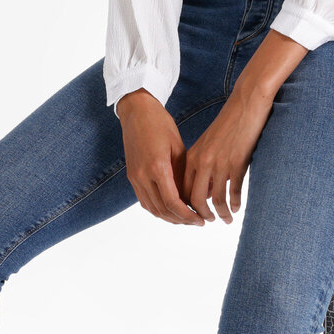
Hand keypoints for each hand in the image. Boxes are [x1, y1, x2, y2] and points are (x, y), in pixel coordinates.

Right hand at [115, 91, 205, 225]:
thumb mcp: (179, 148)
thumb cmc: (161, 125)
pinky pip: (145, 201)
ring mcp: (135, 177)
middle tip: (198, 222)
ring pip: (152, 209)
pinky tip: (171, 210)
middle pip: (163, 210)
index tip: (201, 219)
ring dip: (170, 218)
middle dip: (182, 220)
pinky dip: (158, 210)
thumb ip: (183, 175)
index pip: (173, 203)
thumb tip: (192, 197)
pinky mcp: (132, 176)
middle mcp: (143, 176)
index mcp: (158, 167)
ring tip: (186, 219)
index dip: (188, 215)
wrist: (137, 112)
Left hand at [182, 83, 275, 224]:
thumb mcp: (208, 144)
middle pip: (194, 200)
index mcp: (192, 156)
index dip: (185, 206)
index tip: (192, 215)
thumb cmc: (228, 124)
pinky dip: (234, 204)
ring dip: (220, 214)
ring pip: (215, 200)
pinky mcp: (237, 164)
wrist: (246, 104)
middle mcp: (202, 162)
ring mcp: (220, 164)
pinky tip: (236, 208)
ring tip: (226, 220)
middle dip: (200, 216)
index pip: (181, 190)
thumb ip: (202, 166)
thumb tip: (204, 193)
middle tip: (207, 222)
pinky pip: (233, 192)